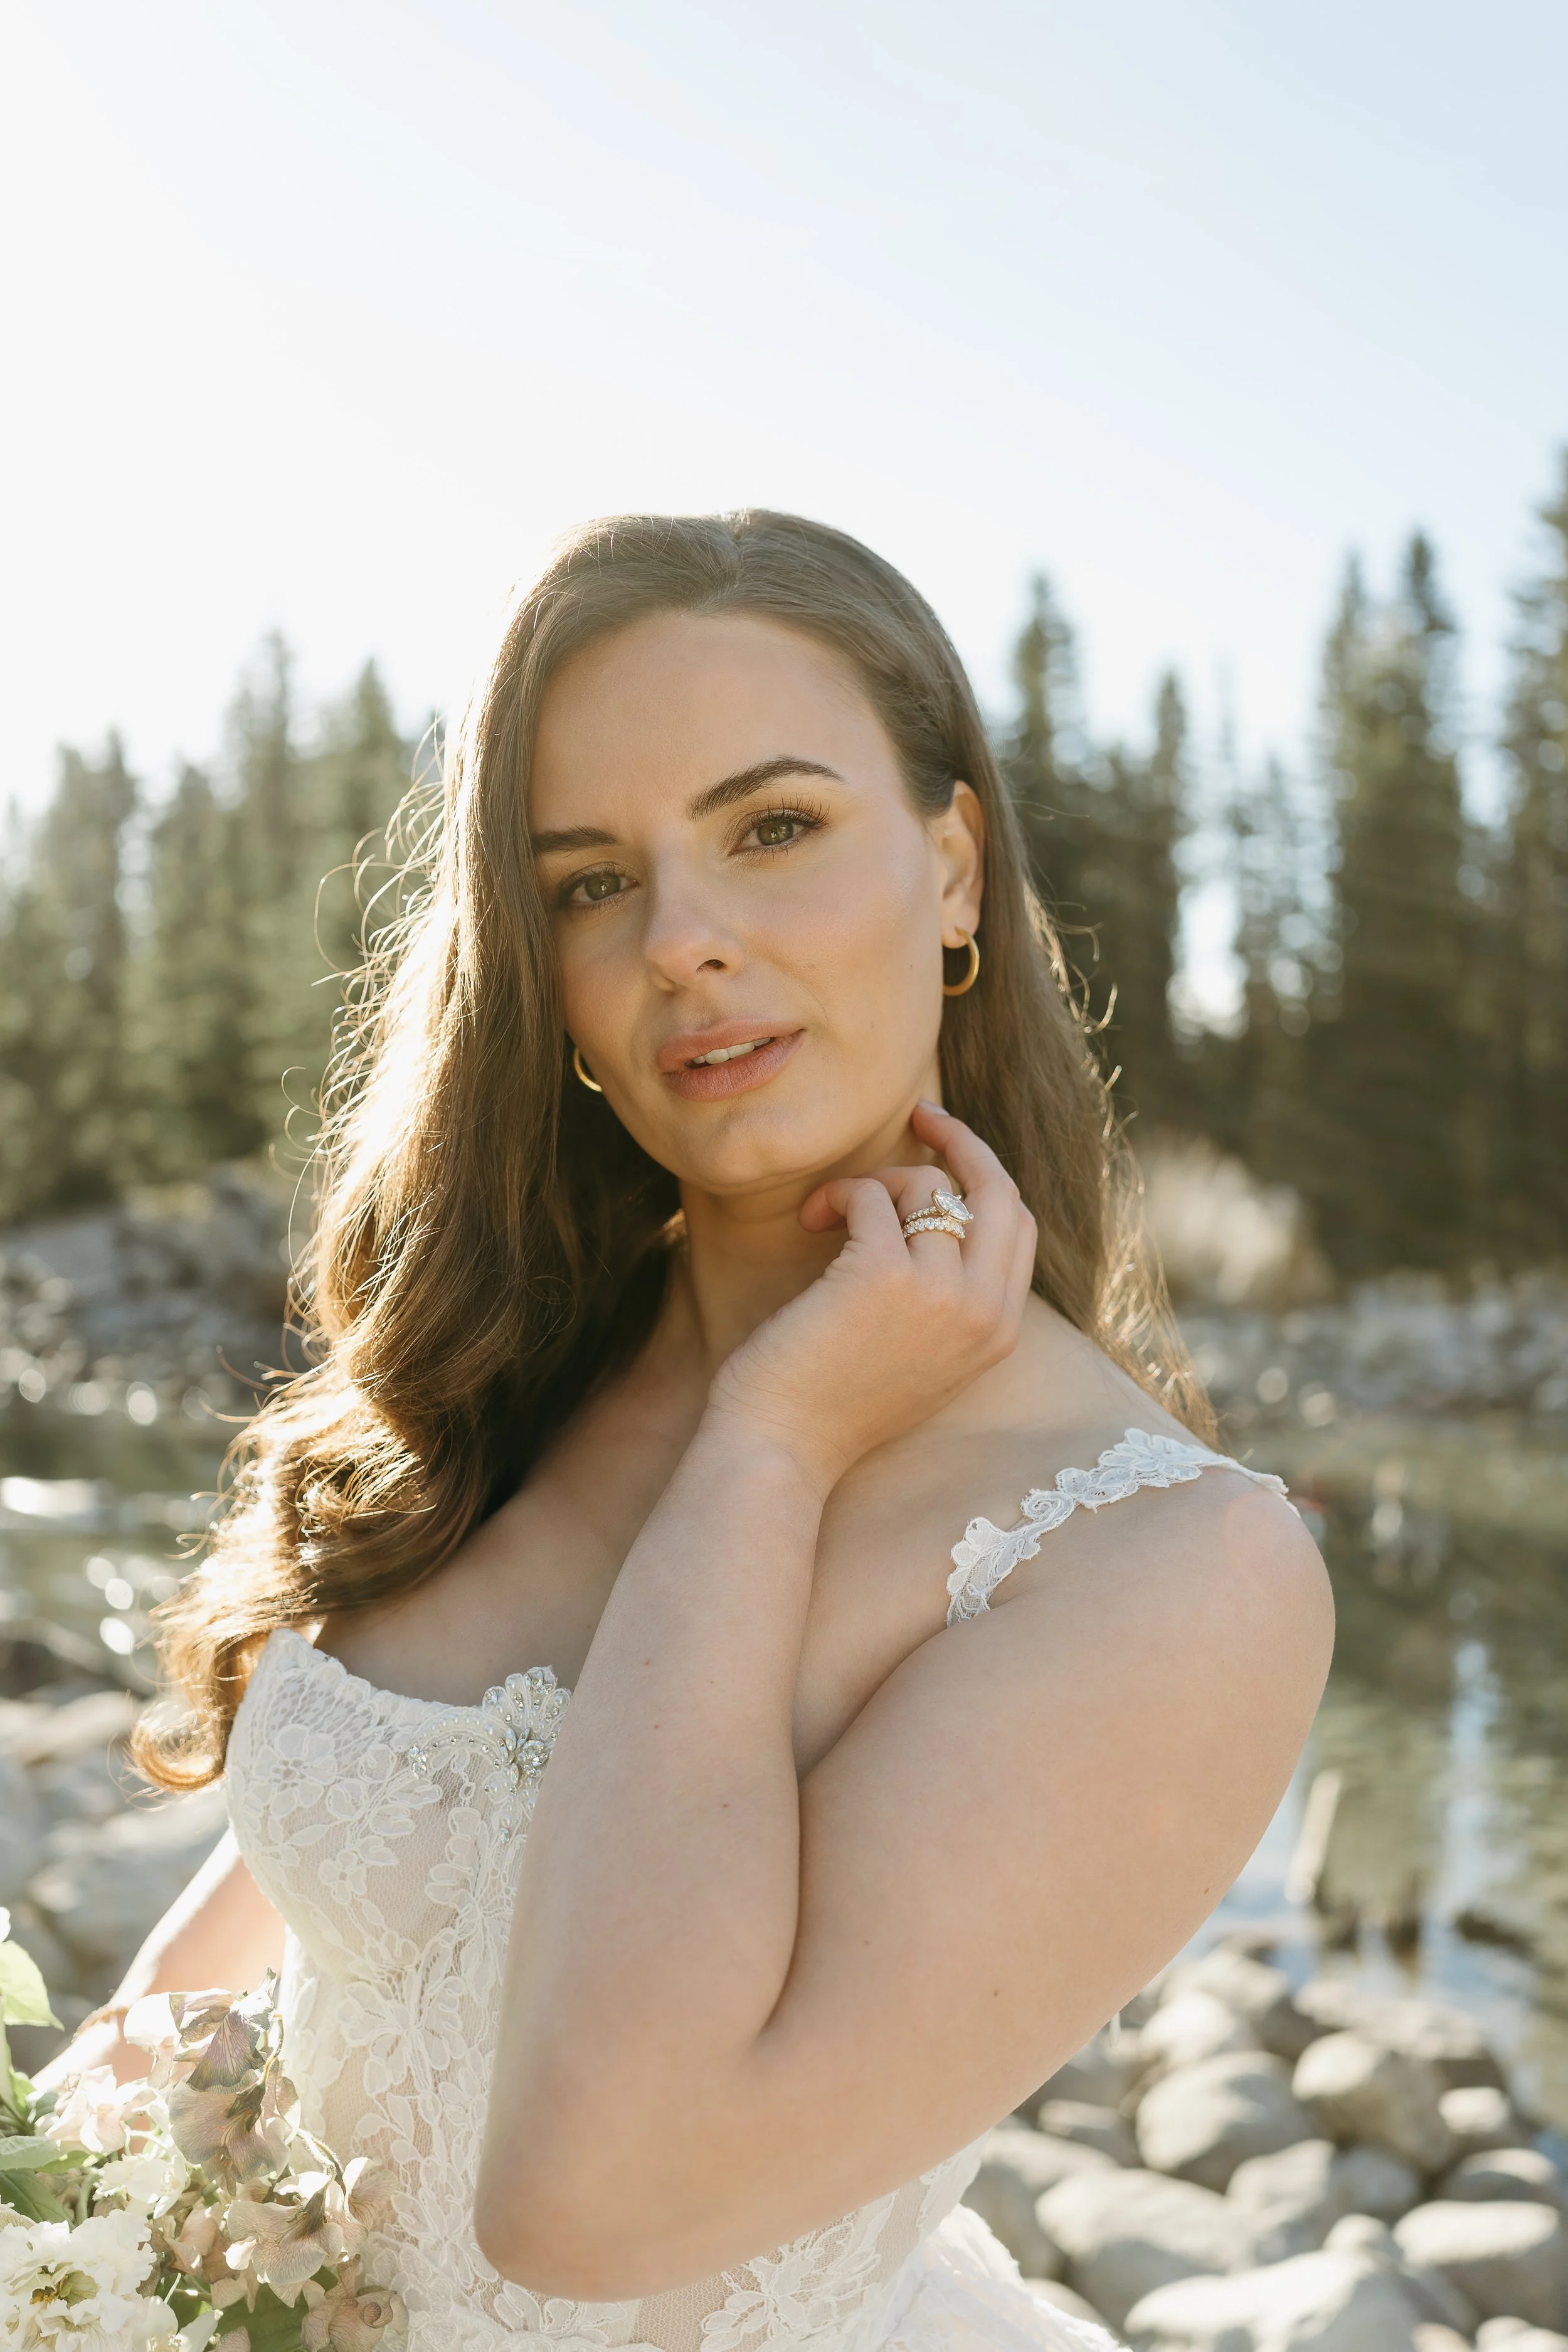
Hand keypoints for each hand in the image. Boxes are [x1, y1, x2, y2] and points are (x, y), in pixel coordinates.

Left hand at [707, 1103, 1036, 1487]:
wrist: (781, 1449)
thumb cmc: (831, 1401)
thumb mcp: (920, 1353)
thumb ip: (949, 1298)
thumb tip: (939, 1216)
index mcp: (998, 1332)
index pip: (1017, 1225)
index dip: (984, 1175)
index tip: (946, 1147)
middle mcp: (982, 1311)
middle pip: (999, 1191)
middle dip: (962, 1141)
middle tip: (919, 1115)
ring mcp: (939, 1292)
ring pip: (927, 1186)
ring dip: (872, 1182)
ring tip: (825, 1213)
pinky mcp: (883, 1275)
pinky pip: (873, 1195)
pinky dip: (840, 1192)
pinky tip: (810, 1219)